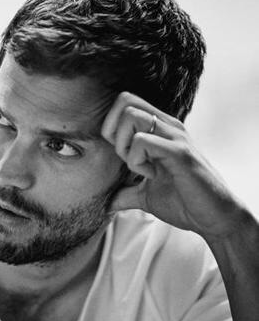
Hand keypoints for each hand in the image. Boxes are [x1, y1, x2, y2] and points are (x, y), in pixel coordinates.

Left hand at [101, 92, 244, 240]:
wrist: (214, 218)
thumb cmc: (184, 203)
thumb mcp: (146, 197)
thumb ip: (126, 194)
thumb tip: (107, 203)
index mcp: (160, 129)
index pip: (124, 102)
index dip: (111, 127)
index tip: (122, 155)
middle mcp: (168, 125)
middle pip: (124, 103)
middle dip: (114, 134)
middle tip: (128, 160)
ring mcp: (175, 136)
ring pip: (132, 116)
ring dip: (125, 146)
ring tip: (141, 168)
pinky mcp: (179, 152)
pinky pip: (142, 141)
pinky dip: (137, 161)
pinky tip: (152, 175)